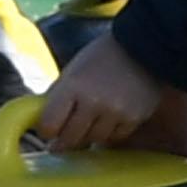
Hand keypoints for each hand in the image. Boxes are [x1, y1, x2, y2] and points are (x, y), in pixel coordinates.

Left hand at [31, 31, 164, 149]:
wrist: (143, 46)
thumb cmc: (101, 57)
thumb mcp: (72, 71)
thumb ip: (58, 97)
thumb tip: (44, 125)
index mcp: (72, 86)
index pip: (49, 126)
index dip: (47, 130)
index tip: (51, 128)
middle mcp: (93, 102)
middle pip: (70, 139)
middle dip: (66, 138)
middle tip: (67, 133)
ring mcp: (115, 111)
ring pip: (93, 140)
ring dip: (90, 134)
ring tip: (92, 121)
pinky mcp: (134, 117)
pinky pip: (115, 137)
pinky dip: (110, 131)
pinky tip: (111, 118)